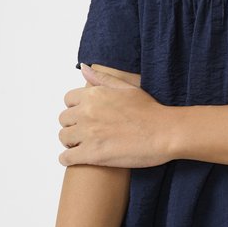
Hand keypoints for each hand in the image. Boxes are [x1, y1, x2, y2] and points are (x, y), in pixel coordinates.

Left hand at [58, 64, 172, 167]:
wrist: (164, 132)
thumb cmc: (149, 110)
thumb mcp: (126, 87)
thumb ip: (102, 78)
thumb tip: (83, 67)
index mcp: (94, 94)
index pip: (68, 100)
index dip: (76, 108)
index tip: (86, 115)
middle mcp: (87, 112)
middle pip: (64, 120)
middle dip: (73, 125)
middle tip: (87, 132)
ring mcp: (88, 134)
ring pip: (63, 138)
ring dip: (71, 142)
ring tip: (84, 145)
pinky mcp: (91, 155)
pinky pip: (66, 158)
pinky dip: (69, 159)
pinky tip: (80, 158)